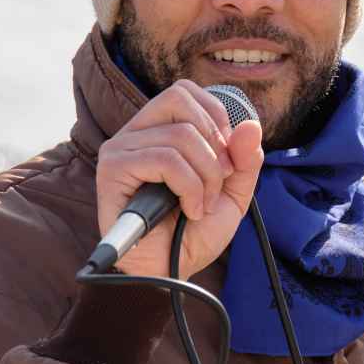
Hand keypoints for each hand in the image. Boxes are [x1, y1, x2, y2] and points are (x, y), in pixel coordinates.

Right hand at [95, 79, 262, 279]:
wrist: (172, 272)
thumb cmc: (193, 233)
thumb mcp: (232, 193)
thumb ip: (244, 160)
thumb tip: (251, 124)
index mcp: (158, 130)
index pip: (184, 91)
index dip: (215, 115)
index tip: (227, 156)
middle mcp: (135, 133)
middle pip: (180, 100)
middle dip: (214, 144)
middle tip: (218, 180)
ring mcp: (119, 149)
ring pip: (180, 136)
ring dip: (206, 176)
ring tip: (200, 205)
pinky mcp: (112, 170)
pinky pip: (165, 160)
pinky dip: (189, 188)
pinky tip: (187, 210)